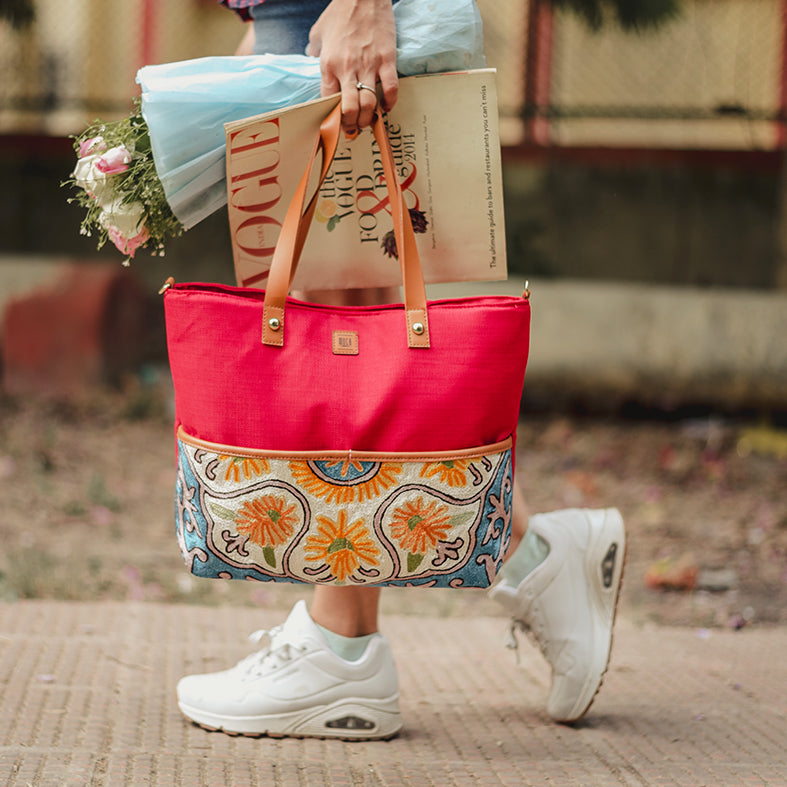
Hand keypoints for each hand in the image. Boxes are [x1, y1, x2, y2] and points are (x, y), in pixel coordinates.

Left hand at [307, 0, 398, 133]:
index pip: (328, 101)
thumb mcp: (318, 32)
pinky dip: (389, 103)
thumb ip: (314, 51)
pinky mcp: (387, 60)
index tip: (337, 125)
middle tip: (354, 129)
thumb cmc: (339, 11)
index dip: (333, 118)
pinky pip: (390, 89)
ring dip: (369, 119)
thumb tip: (311, 60)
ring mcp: (368, 65)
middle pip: (350, 110)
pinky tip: (386, 107)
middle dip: (352, 125)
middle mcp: (347, 69)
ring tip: (369, 122)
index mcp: (328, 65)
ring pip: (369, 104)